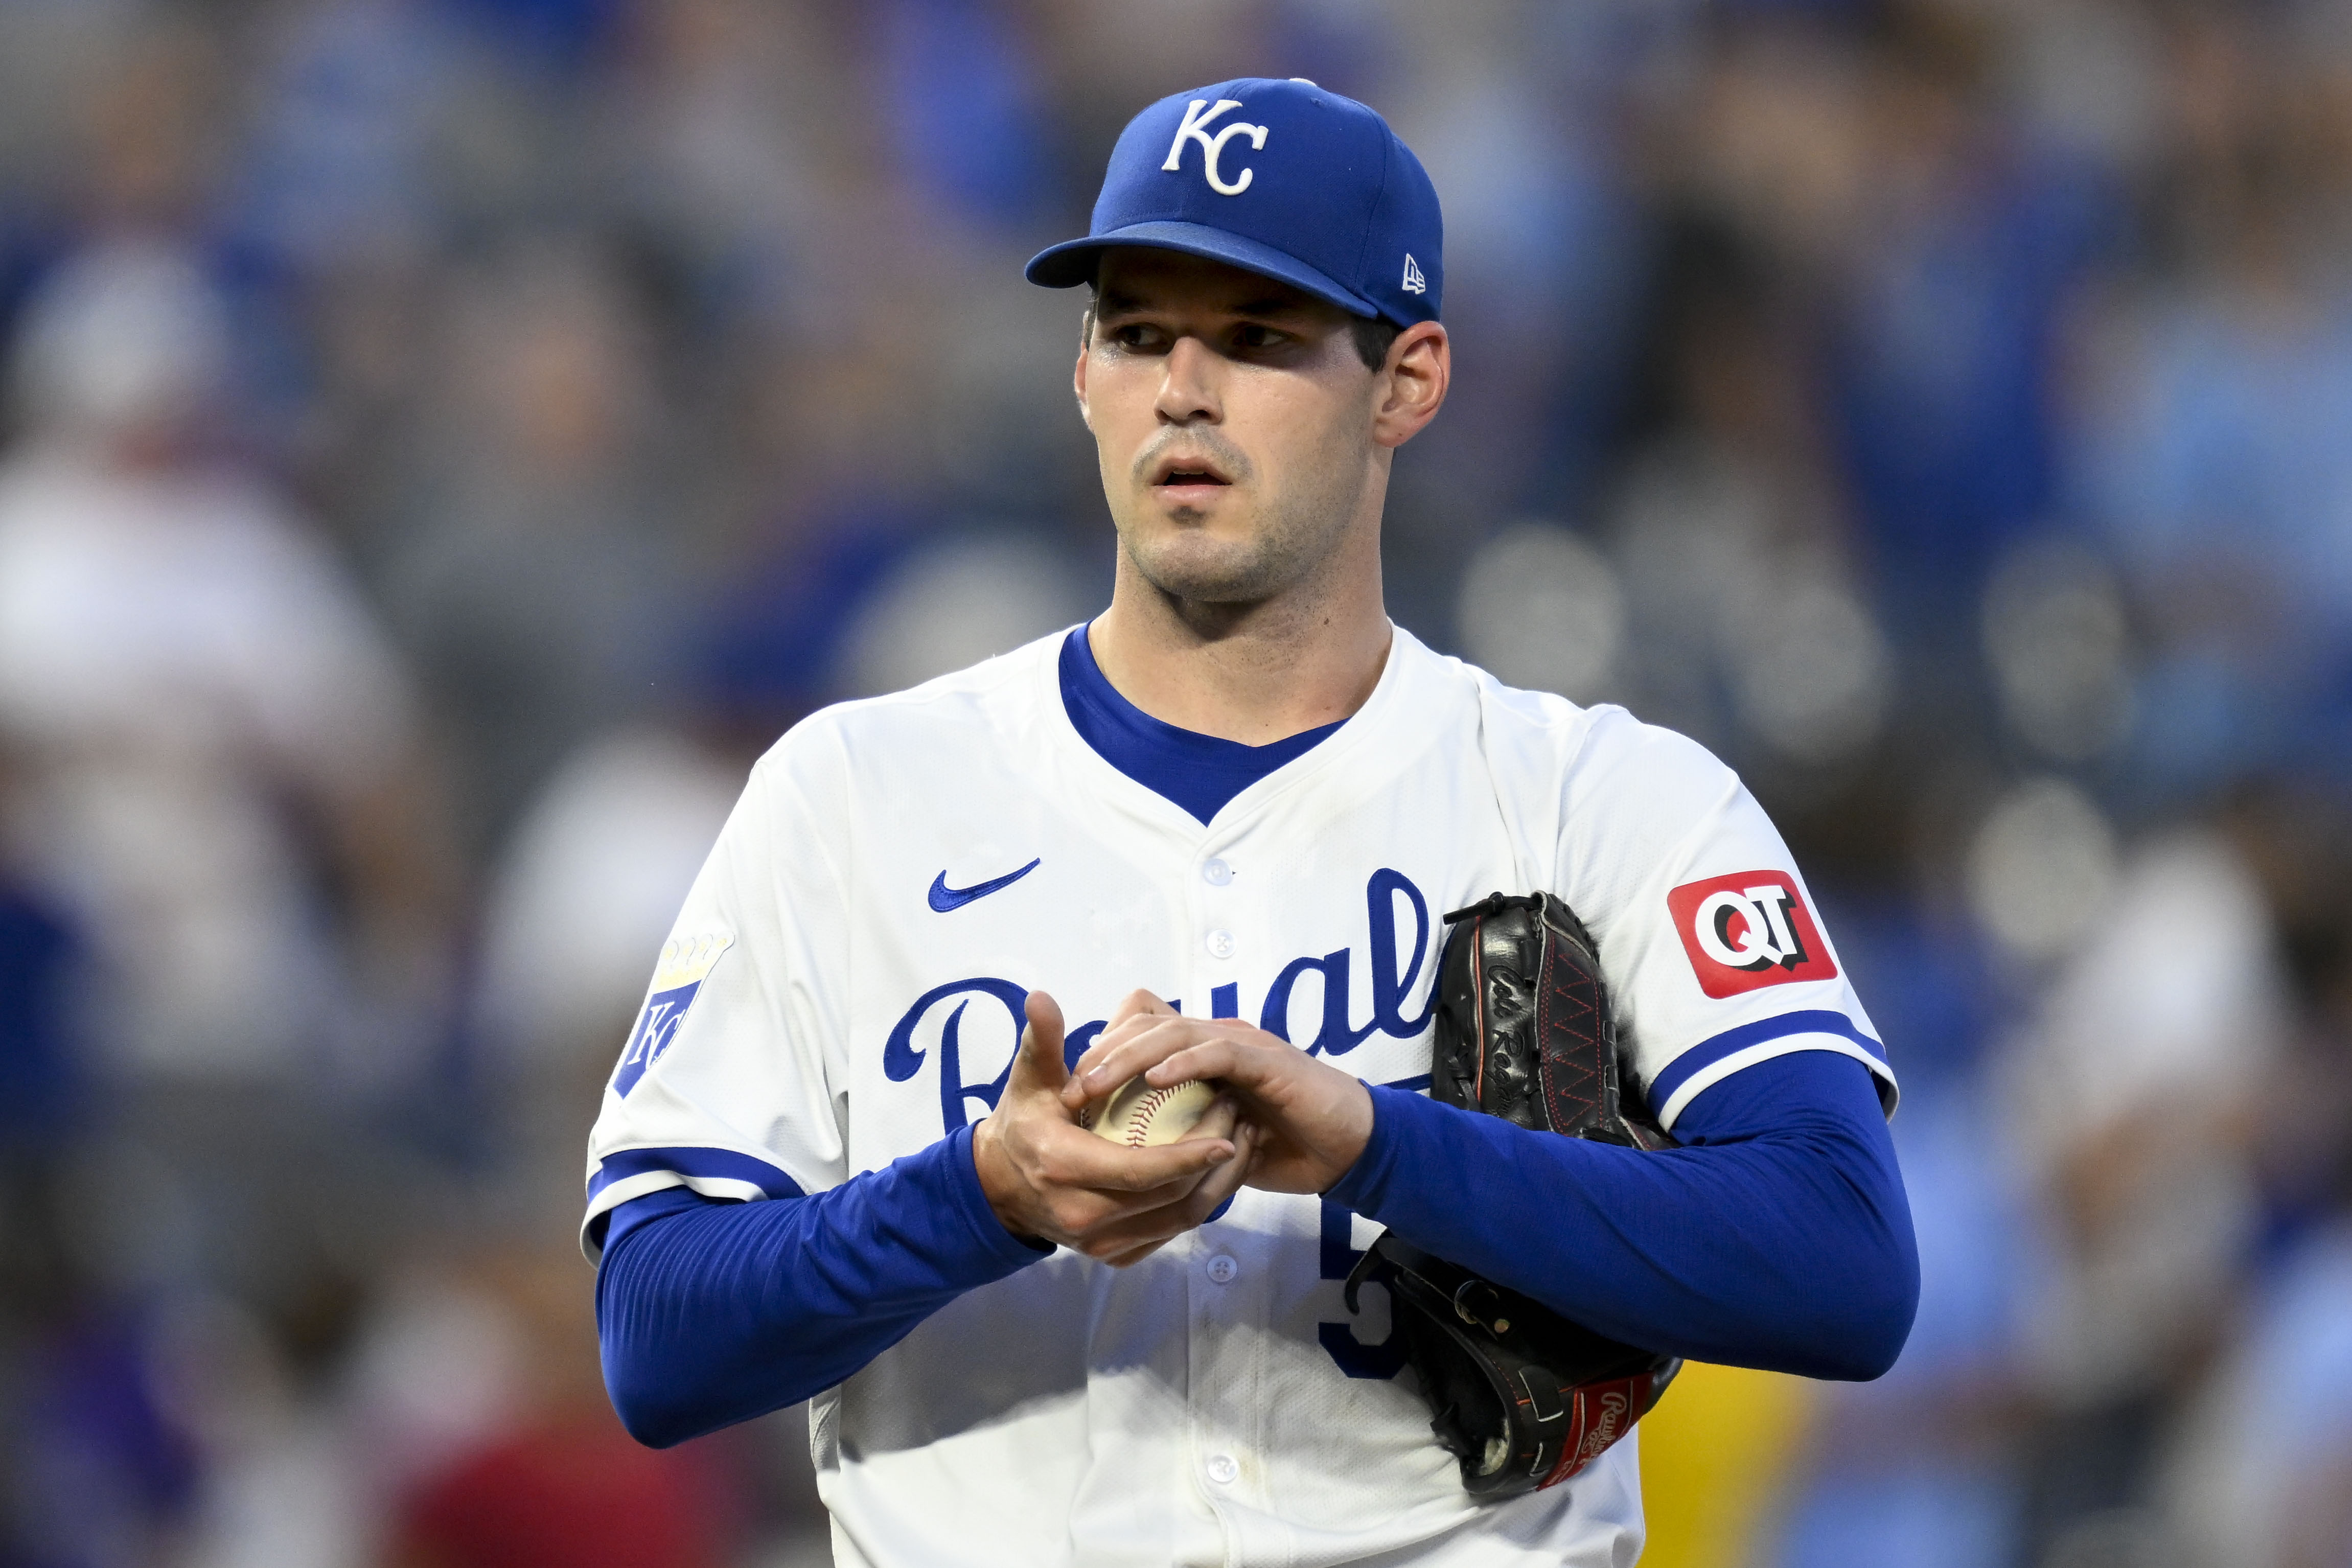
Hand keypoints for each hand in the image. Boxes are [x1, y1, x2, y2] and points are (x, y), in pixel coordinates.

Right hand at [972, 991, 1254, 1266]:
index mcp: (1065, 1168)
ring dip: (1216, 1186)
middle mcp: (1082, 1216)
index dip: (1189, 1154)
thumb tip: (1040, 996)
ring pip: (1177, 1222)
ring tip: (1240, 1143)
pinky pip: (1167, 1235)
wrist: (999, 1182)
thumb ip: (1041, 1041)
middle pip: (1169, 1198)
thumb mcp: (1029, 1081)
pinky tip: (1217, 1173)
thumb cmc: (1023, 1121)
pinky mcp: (1110, 1254)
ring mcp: (1098, 1243)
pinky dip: (1197, 1207)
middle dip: (1214, 1163)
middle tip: (1239, 1119)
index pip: (1140, 1169)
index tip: (1229, 1129)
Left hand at [1063, 991, 1374, 1194]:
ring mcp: (1242, 1044)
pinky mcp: (1266, 1061)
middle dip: (1101, 1051)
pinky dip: (1184, 1062)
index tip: (1067, 1090)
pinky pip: (1219, 1052)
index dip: (1103, 1051)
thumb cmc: (1282, 1146)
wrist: (1345, 1148)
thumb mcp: (1216, 1142)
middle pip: (1146, 1024)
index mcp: (1202, 1053)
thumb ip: (1179, 1137)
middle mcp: (1217, 1039)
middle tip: (1067, 1087)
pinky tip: (1155, 1079)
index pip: (1142, 1031)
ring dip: (1128, 1055)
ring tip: (1093, 1082)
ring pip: (1174, 1031)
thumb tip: (1127, 1164)